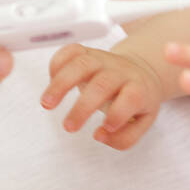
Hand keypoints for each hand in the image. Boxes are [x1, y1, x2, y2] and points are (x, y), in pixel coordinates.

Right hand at [40, 44, 164, 148]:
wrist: (140, 69)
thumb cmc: (138, 101)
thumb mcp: (143, 122)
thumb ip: (125, 138)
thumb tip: (99, 135)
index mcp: (138, 88)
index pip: (132, 97)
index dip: (118, 113)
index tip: (104, 128)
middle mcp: (120, 72)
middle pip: (102, 84)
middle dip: (82, 107)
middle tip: (68, 127)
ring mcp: (103, 60)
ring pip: (82, 64)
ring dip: (61, 83)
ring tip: (46, 104)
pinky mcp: (88, 53)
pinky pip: (71, 51)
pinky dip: (57, 63)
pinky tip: (51, 81)